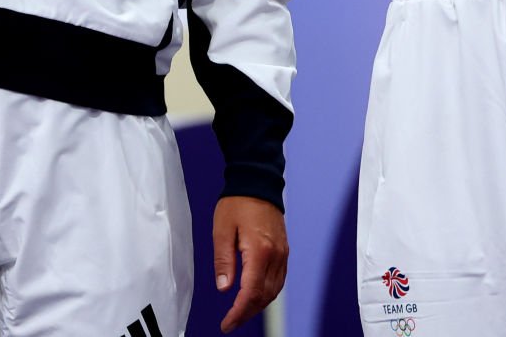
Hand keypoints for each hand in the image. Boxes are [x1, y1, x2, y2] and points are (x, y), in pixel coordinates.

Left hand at [210, 194, 287, 332]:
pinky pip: (279, 279)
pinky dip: (268, 293)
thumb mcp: (222, 231)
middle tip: (231, 322)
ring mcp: (282, 253)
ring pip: (274, 290)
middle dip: (247, 313)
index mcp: (260, 250)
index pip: (251, 292)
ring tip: (241, 313)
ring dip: (258, 305)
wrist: (258, 182)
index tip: (227, 324)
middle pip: (265, 296)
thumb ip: (224, 261)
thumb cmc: (238, 203)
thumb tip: (224, 287)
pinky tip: (256, 296)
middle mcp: (276, 255)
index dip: (239, 312)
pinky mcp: (284, 250)